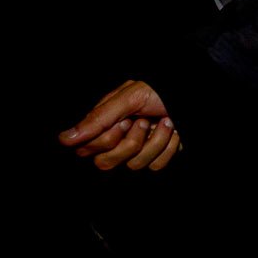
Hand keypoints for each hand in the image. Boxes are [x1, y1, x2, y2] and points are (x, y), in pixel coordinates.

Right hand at [59, 80, 181, 171]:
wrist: (194, 96)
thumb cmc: (160, 90)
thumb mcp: (128, 98)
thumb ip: (97, 119)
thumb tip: (64, 139)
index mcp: (107, 122)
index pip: (89, 149)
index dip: (107, 139)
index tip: (124, 121)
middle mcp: (119, 138)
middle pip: (106, 163)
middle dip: (130, 143)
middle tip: (143, 122)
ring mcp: (139, 149)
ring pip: (134, 165)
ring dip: (154, 140)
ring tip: (164, 122)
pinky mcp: (158, 156)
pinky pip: (156, 166)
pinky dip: (168, 147)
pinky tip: (174, 131)